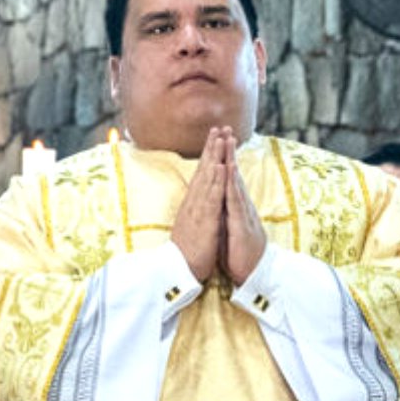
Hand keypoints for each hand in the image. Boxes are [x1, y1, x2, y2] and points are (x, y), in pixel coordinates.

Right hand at [169, 125, 233, 282]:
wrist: (178, 272)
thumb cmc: (186, 253)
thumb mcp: (190, 228)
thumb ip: (195, 213)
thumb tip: (197, 203)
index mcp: (192, 205)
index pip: (200, 176)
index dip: (207, 156)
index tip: (213, 139)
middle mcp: (193, 203)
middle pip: (203, 170)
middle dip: (211, 148)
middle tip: (218, 127)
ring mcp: (197, 210)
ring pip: (207, 179)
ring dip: (214, 157)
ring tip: (220, 138)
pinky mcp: (204, 220)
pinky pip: (212, 198)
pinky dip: (217, 181)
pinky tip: (222, 166)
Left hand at [222, 137, 266, 285]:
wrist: (255, 276)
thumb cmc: (240, 255)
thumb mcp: (228, 230)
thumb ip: (224, 215)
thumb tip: (217, 204)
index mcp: (234, 208)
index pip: (227, 180)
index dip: (222, 161)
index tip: (217, 141)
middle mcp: (240, 207)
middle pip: (232, 175)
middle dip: (228, 152)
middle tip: (224, 129)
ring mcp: (243, 213)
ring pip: (235, 183)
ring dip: (231, 161)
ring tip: (227, 141)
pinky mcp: (242, 224)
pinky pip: (235, 201)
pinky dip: (231, 184)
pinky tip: (228, 171)